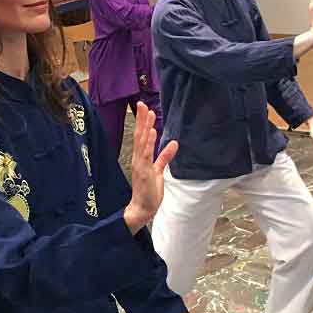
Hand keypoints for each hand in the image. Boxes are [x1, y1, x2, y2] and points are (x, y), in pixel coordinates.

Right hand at [123, 102, 177, 233]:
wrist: (142, 208)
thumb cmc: (149, 191)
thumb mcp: (159, 170)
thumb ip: (165, 156)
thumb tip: (173, 143)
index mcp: (141, 158)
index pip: (142, 136)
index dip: (143, 122)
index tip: (145, 109)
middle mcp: (138, 158)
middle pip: (139, 135)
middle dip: (141, 119)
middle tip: (142, 104)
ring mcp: (140, 164)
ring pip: (141, 141)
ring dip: (144, 126)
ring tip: (147, 112)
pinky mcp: (143, 171)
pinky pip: (146, 154)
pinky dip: (148, 142)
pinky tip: (150, 131)